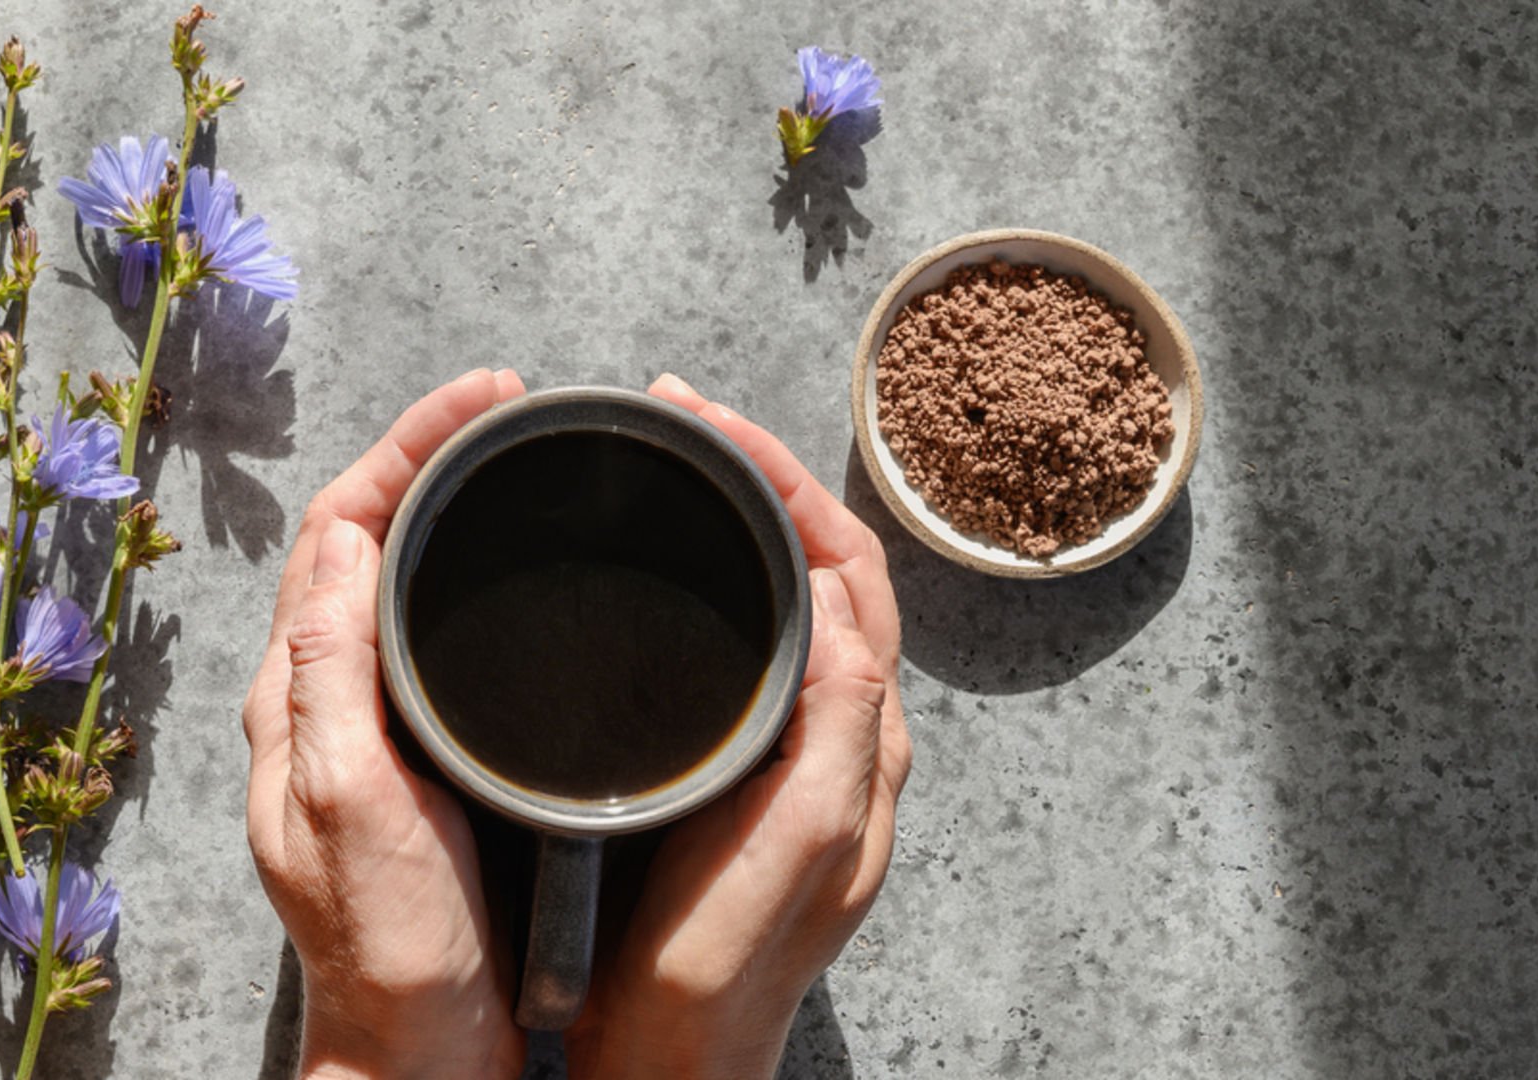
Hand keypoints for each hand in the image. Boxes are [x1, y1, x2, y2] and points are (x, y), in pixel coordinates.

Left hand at [242, 368, 529, 1079]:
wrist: (420, 1040)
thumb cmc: (388, 939)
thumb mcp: (349, 797)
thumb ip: (333, 671)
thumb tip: (347, 540)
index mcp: (298, 695)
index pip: (336, 529)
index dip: (403, 447)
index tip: (482, 401)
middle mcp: (323, 697)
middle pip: (362, 537)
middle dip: (426, 453)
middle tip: (506, 408)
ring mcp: (369, 723)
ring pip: (396, 577)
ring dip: (445, 504)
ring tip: (514, 459)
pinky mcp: (417, 753)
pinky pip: (428, 632)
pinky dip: (466, 572)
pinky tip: (515, 570)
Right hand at [565, 374, 913, 1078]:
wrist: (673, 1048)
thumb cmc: (725, 962)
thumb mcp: (800, 841)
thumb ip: (840, 728)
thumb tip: (848, 615)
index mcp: (864, 739)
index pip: (851, 570)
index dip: (788, 483)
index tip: (709, 425)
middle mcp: (845, 732)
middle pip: (827, 566)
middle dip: (765, 477)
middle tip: (685, 417)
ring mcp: (799, 746)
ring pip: (794, 596)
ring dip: (749, 519)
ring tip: (681, 463)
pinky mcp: (751, 764)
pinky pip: (759, 640)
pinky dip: (727, 577)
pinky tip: (677, 565)